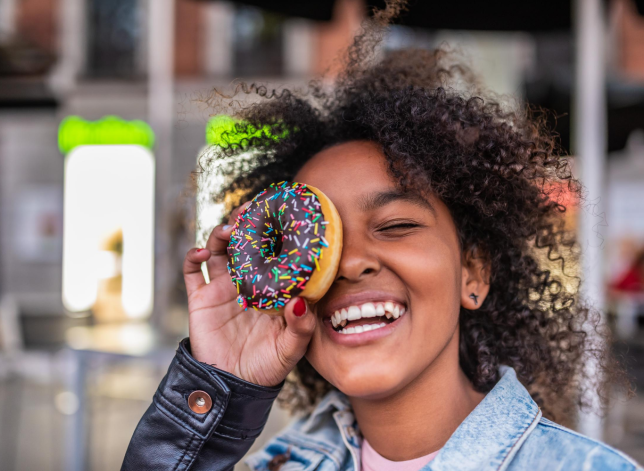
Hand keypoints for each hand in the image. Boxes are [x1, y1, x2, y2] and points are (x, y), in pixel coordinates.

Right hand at [183, 202, 316, 386]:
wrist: (231, 386)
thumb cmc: (267, 366)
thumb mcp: (291, 349)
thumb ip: (300, 327)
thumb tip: (302, 301)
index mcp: (271, 287)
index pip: (275, 251)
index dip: (276, 232)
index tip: (282, 214)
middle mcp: (248, 281)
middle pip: (245, 242)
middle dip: (247, 223)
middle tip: (251, 210)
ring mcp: (223, 287)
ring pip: (220, 249)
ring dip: (222, 234)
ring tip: (228, 231)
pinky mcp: (201, 297)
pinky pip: (192, 270)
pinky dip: (193, 255)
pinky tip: (201, 252)